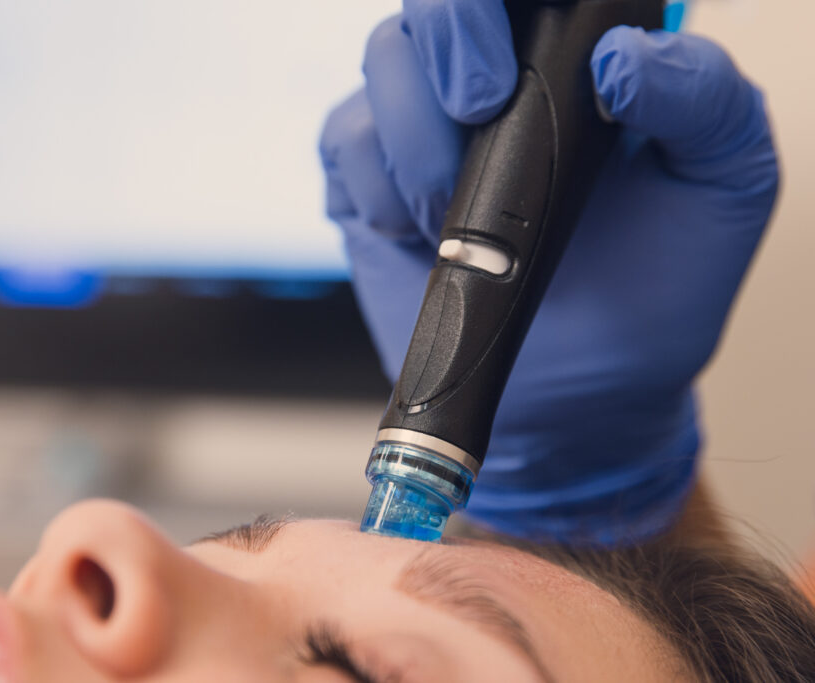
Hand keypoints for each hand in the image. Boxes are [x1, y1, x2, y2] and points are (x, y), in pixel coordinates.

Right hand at [319, 1, 776, 543]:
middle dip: (446, 39)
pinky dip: (376, 185)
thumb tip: (621, 58)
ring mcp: (429, 127)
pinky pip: (347, 140)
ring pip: (382, 61)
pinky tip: (418, 231)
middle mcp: (499, 78)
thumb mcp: (723, 187)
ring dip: (415, 137)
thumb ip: (705, 99)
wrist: (581, 393)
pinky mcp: (375, 181)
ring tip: (456, 212)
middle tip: (478, 108)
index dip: (497, 2)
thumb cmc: (657, 288)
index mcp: (578, 60)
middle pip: (435, 4)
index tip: (520, 59)